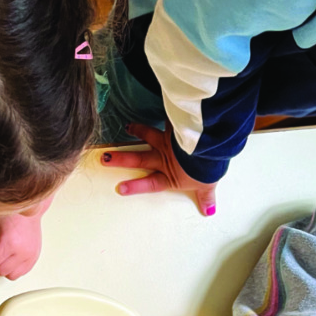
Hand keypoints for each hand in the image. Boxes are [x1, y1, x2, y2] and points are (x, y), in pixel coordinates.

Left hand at [0, 210, 43, 279]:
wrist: (30, 207)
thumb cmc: (12, 212)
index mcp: (10, 242)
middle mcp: (22, 251)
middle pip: (0, 271)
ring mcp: (30, 255)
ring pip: (11, 276)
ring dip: (3, 269)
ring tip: (0, 258)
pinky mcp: (35, 257)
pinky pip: (22, 272)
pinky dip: (13, 269)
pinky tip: (9, 259)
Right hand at [100, 122, 217, 215]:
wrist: (211, 150)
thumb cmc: (207, 169)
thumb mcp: (207, 185)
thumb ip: (206, 196)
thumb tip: (209, 210)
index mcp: (170, 176)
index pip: (150, 183)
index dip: (135, 186)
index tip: (120, 188)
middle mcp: (164, 159)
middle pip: (139, 159)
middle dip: (121, 159)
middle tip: (105, 157)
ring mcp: (168, 143)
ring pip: (149, 136)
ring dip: (139, 131)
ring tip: (128, 127)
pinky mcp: (176, 128)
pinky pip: (169, 119)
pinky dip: (167, 112)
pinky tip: (161, 104)